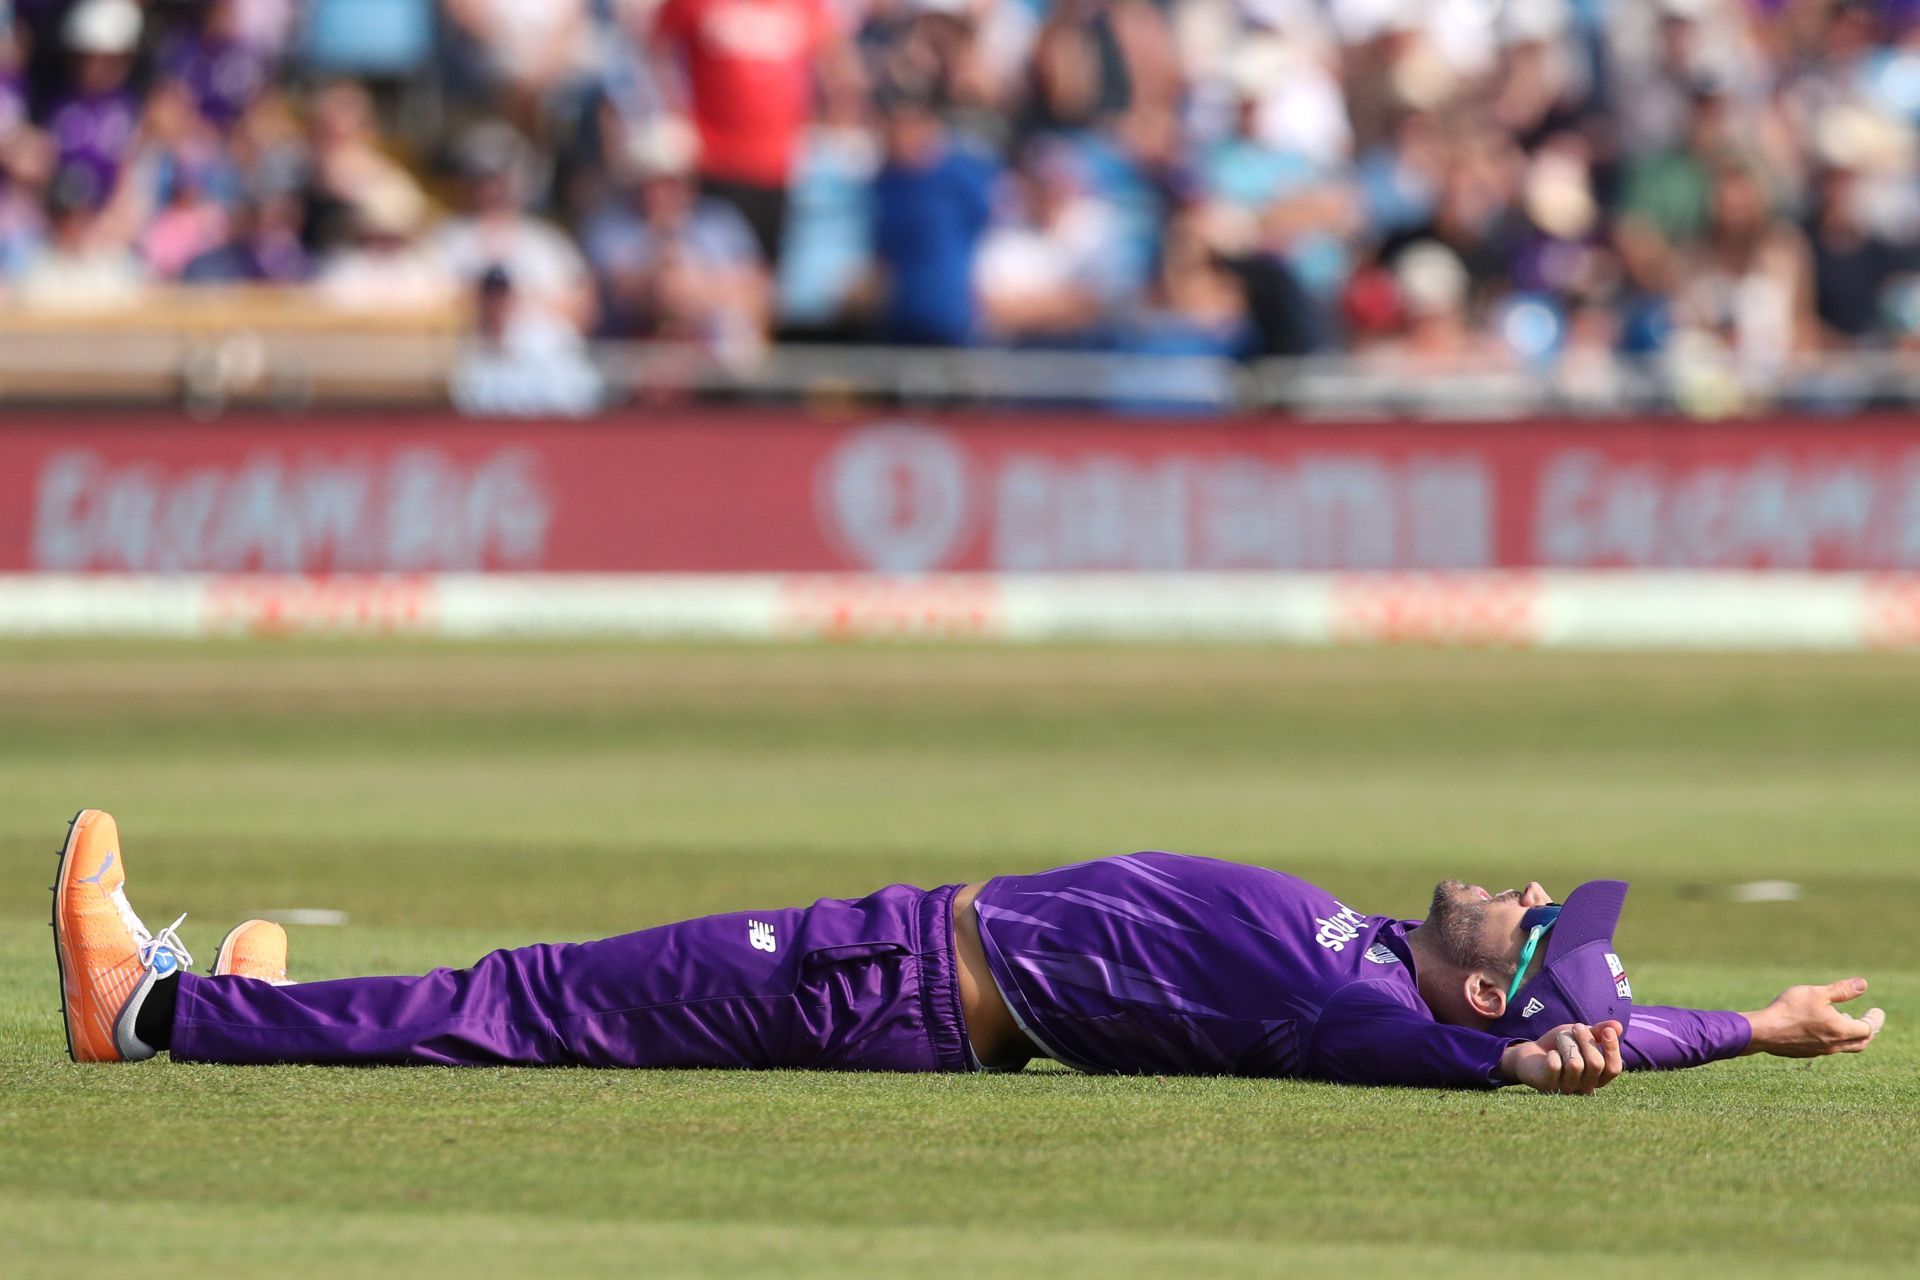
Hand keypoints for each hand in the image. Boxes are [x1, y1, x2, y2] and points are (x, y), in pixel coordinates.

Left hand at [1501, 1020, 1624, 1094]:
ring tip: (1561, 1041)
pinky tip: (1550, 1055)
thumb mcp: (1579, 1035)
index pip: (1614, 1069)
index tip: (1607, 1031)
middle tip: (1576, 1027)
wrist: (1531, 1054)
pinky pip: (1555, 1066)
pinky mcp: (1548, 1086)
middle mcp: (1585, 1087)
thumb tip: (1618, 1025)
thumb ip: (1598, 1032)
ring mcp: (1567, 1089)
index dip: (1613, 1049)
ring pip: (1575, 1064)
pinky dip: (1553, 1054)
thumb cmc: (1560, 1046)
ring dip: (1567, 1044)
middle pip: (1595, 1064)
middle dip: (1586, 1040)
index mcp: (1598, 1077)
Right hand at [1742, 978, 1885, 1057]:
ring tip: (1844, 1020)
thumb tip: (1863, 984)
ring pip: (1845, 1047)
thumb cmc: (1790, 1009)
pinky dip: (1835, 1038)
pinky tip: (1822, 1028)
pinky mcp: (1807, 1052)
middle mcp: (1834, 1044)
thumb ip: (1841, 990)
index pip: (1868, 1028)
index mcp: (1841, 1030)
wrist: (1764, 1031)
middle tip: (1869, 1021)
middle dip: (1868, 1031)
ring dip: (1851, 1035)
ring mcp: (1821, 1051)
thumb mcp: (1817, 993)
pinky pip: (1829, 1048)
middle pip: (1861, 1042)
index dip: (1875, 1019)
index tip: (1877, 1011)